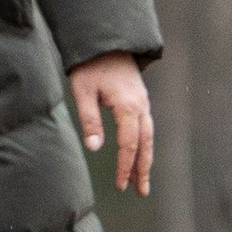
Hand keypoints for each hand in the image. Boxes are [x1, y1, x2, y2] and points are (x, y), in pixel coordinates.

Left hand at [70, 52, 154, 196]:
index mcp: (127, 106)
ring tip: (142, 181)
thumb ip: (90, 120)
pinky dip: (144, 144)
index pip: (128, 144)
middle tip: (141, 192)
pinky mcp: (139, 99)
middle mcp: (140, 106)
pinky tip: (139, 154)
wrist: (105, 39)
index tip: (120, 186)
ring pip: (148, 136)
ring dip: (146, 159)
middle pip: (145, 144)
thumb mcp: (83, 91)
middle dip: (143, 169)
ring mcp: (143, 102)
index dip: (125, 167)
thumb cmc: (90, 65)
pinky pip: (145, 127)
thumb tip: (95, 148)